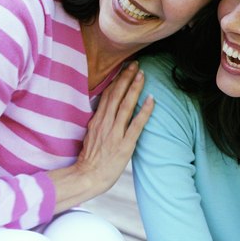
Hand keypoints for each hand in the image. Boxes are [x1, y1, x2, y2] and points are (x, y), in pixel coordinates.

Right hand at [76, 61, 154, 191]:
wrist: (87, 176)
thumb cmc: (90, 159)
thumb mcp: (91, 135)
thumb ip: (99, 122)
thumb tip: (106, 110)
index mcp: (97, 120)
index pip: (107, 95)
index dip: (117, 80)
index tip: (124, 68)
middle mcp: (105, 123)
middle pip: (116, 95)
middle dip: (126, 78)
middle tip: (135, 64)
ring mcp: (115, 133)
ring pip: (126, 105)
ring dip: (135, 88)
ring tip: (142, 74)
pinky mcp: (125, 144)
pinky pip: (136, 124)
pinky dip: (144, 111)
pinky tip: (151, 99)